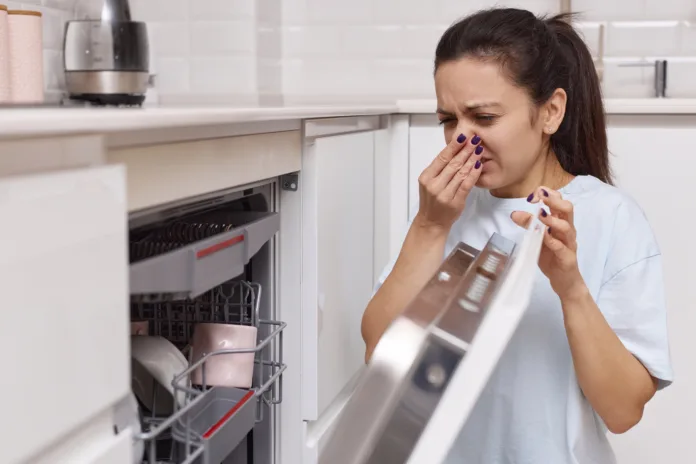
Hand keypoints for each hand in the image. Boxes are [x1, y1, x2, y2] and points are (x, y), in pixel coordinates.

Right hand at [416, 133, 483, 230]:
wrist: (431, 222)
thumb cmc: (432, 201)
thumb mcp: (430, 183)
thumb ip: (440, 169)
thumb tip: (455, 149)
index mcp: (426, 177)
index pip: (441, 158)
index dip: (453, 146)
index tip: (463, 136)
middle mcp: (434, 185)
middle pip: (452, 164)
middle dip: (465, 150)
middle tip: (475, 140)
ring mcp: (444, 194)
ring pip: (461, 173)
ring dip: (471, 159)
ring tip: (479, 149)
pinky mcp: (455, 202)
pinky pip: (466, 185)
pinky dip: (473, 174)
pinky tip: (478, 165)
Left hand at [511, 186, 587, 300]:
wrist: (564, 281)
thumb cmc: (552, 257)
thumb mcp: (537, 239)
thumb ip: (529, 225)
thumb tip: (514, 213)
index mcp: (561, 222)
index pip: (559, 202)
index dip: (548, 194)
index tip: (534, 193)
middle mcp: (567, 230)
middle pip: (567, 209)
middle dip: (554, 200)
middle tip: (540, 195)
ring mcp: (569, 244)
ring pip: (567, 227)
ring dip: (553, 220)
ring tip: (541, 214)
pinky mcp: (568, 258)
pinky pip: (562, 248)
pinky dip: (553, 241)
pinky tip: (544, 236)